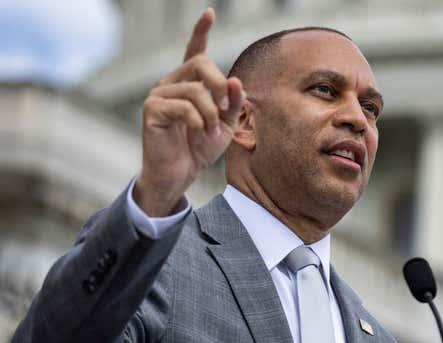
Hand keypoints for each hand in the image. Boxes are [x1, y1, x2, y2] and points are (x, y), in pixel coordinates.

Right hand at [134, 7, 244, 216]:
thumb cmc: (200, 147)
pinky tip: (197, 132)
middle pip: (201, 64)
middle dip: (220, 85)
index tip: (209, 13)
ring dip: (211, 113)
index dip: (201, 31)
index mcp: (190, 83)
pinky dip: (197, 121)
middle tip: (225, 108)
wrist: (181, 172)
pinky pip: (183, 106)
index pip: (194, 51)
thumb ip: (232, 103)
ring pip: (195, 89)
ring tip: (210, 131)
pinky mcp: (151, 109)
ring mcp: (159, 94)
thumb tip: (236, 80)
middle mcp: (172, 82)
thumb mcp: (225, 124)